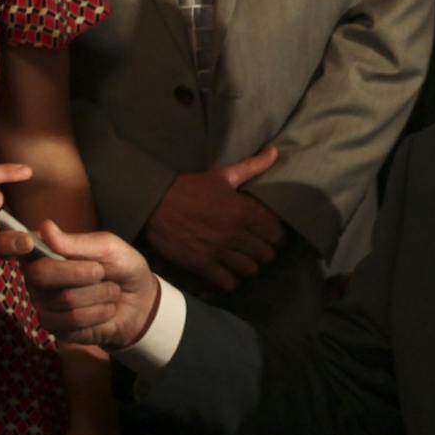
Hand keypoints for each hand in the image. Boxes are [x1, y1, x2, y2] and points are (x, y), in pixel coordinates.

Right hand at [22, 223, 162, 349]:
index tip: (27, 243)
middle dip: (79, 272)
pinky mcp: (55, 328)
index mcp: (43, 251)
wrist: (141, 302)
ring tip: (110, 292)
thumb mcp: (107, 247)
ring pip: (65, 299)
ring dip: (99, 294)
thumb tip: (45, 227)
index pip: (11, 246)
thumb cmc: (120, 268)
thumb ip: (76, 242)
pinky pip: (74, 320)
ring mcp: (42, 305)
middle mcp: (35, 278)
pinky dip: (99, 313)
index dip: (10, 242)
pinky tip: (105, 309)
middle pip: (40, 273)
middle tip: (101, 271)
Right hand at [142, 147, 284, 290]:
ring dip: (250, 267)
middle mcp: (235, 234)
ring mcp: (219, 251)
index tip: (274, 237)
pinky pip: (228, 282)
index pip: (276, 234)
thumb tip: (276, 152)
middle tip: (259, 250)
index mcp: (243, 211)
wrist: (156, 204)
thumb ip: (252, 167)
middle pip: (266, 255)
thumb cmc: (190, 188)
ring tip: (245, 261)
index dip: (278, 237)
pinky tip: (228, 272)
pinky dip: (232, 280)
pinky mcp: (203, 265)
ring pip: (250, 270)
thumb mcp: (222, 175)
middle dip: (265, 253)